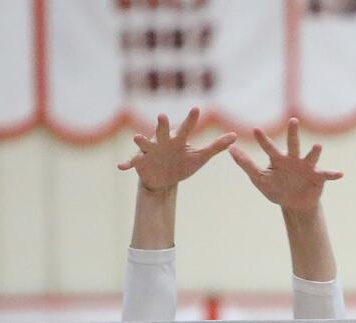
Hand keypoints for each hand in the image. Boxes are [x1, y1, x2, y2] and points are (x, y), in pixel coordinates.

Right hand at [118, 107, 235, 192]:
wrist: (163, 180)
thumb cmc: (182, 164)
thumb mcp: (200, 157)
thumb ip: (216, 146)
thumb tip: (235, 136)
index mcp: (178, 139)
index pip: (186, 128)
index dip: (191, 119)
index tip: (197, 109)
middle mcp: (163, 142)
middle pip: (163, 132)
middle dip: (162, 125)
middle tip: (162, 116)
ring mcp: (150, 152)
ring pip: (145, 145)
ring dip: (141, 141)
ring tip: (137, 138)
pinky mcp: (140, 163)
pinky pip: (133, 163)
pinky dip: (127, 164)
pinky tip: (121, 167)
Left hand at [230, 118, 342, 211]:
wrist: (294, 203)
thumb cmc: (276, 188)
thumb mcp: (259, 178)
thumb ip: (246, 164)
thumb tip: (230, 150)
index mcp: (279, 159)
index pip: (269, 147)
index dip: (262, 139)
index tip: (255, 130)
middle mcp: (294, 159)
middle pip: (293, 144)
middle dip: (292, 133)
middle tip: (292, 120)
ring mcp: (307, 167)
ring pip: (310, 157)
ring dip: (314, 152)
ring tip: (317, 146)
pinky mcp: (318, 177)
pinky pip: (326, 175)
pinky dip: (333, 174)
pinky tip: (340, 174)